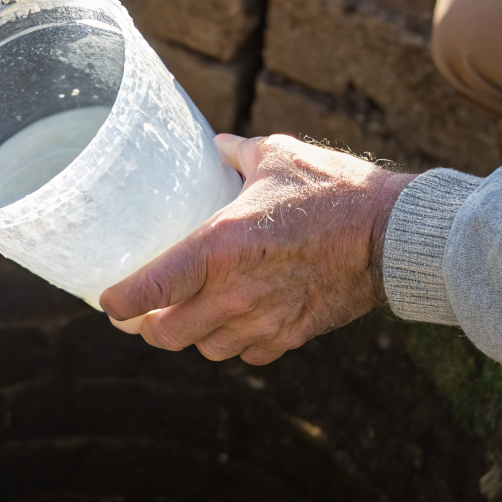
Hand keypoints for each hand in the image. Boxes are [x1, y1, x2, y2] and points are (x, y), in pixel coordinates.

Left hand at [99, 134, 413, 364]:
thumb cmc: (334, 190)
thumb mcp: (278, 156)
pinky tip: (238, 323)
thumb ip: (238, 154)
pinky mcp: (289, 336)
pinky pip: (247, 355)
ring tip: (192, 317)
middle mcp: (232, 292)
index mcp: (217, 247)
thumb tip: (218, 146)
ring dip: (193, 336)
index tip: (108, 301)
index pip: (147, 290)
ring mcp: (261, 320)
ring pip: (205, 349)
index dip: (117, 303)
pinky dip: (236, 343)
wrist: (393, 235)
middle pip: (166, 335)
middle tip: (146, 314)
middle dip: (149, 329)